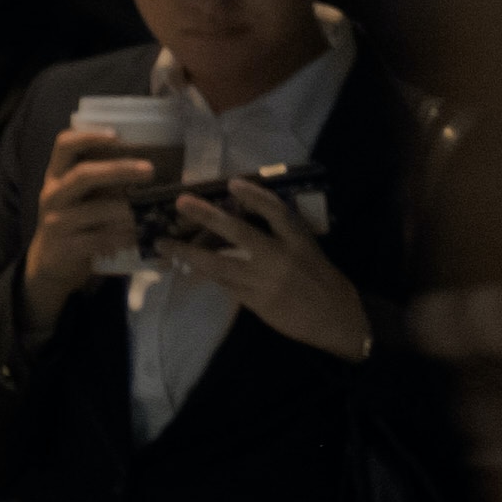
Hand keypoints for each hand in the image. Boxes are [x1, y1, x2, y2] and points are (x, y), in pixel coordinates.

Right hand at [21, 121, 165, 323]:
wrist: (51, 263)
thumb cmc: (76, 222)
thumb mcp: (81, 197)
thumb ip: (102, 182)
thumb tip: (152, 166)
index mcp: (57, 176)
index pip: (63, 145)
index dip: (88, 136)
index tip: (116, 135)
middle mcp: (53, 194)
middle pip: (83, 174)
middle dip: (119, 170)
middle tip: (150, 170)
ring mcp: (56, 220)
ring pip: (97, 210)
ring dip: (129, 211)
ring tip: (153, 212)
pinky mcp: (65, 245)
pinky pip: (101, 238)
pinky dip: (124, 237)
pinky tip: (140, 238)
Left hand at [168, 171, 371, 358]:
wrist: (337, 319)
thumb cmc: (323, 281)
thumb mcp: (309, 252)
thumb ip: (282, 239)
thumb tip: (244, 223)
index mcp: (300, 242)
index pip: (276, 211)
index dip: (254, 195)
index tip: (232, 182)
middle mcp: (281, 258)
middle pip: (238, 232)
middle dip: (207, 216)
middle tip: (182, 203)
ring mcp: (265, 281)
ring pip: (219, 263)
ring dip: (188, 253)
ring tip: (165, 244)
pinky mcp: (256, 301)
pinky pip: (224, 283)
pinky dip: (205, 274)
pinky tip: (187, 268)